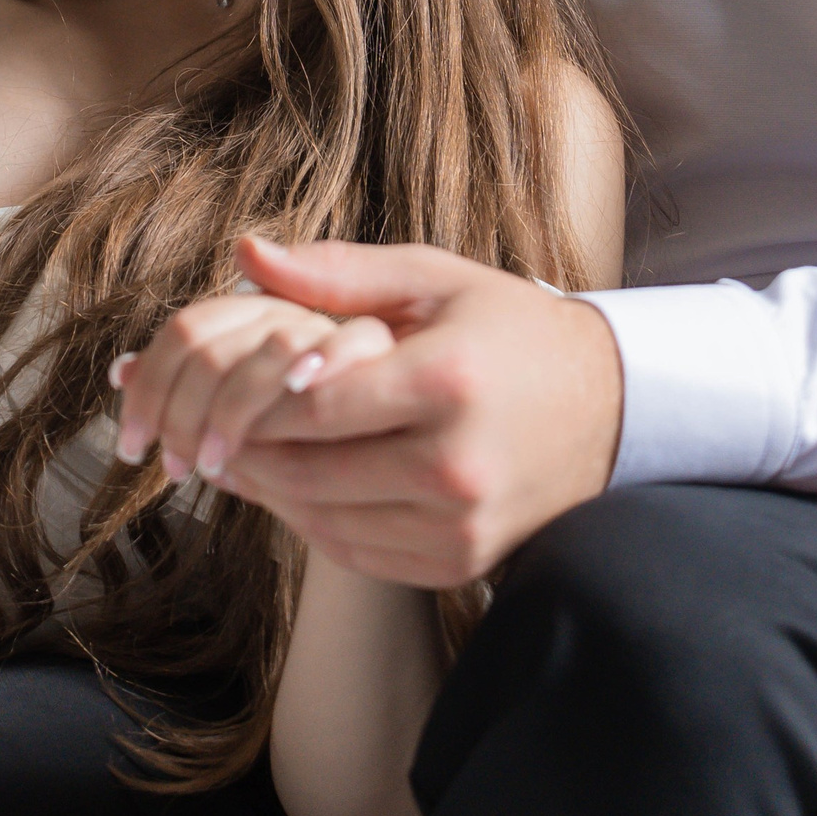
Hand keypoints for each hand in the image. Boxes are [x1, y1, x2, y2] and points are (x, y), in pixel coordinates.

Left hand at [152, 235, 623, 585]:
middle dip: (249, 453)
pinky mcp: (461, 562)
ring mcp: (461, 523)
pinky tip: (299, 489)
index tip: (217, 392)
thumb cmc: (510, 331)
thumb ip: (337, 272)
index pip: (313, 407)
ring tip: (243, 457)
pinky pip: (360, 552)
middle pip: (311, 472)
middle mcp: (456, 462)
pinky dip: (317, 524)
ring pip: (326, 522)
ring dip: (274, 494)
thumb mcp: (433, 280)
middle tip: (207, 432)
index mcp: (445, 381)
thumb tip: (245, 253)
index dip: (251, 404)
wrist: (609, 409)